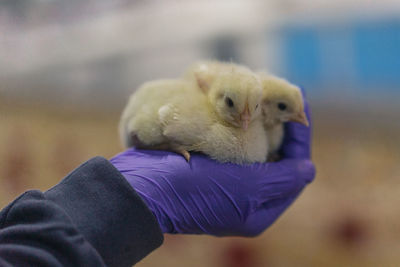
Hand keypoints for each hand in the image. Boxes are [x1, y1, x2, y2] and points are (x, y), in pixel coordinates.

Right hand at [110, 95, 314, 236]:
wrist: (144, 188)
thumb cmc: (195, 190)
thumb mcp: (246, 190)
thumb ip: (281, 180)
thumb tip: (308, 169)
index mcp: (258, 209)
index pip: (293, 172)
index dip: (300, 139)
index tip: (301, 104)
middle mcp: (245, 198)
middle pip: (275, 160)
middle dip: (281, 130)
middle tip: (282, 98)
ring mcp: (226, 182)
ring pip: (255, 151)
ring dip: (261, 126)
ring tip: (265, 98)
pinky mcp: (208, 167)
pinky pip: (234, 145)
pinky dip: (240, 127)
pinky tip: (241, 109)